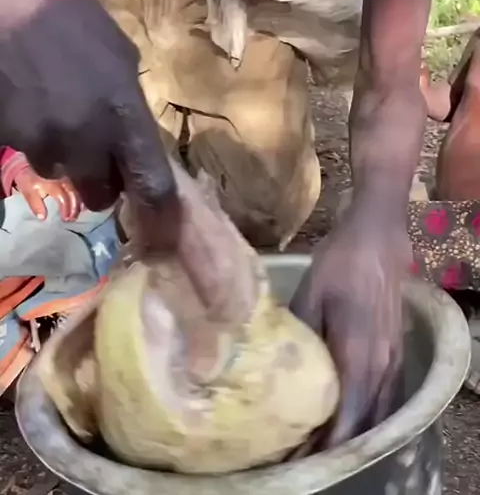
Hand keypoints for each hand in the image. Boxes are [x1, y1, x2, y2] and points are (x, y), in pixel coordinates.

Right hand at [0, 0, 178, 241]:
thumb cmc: (67, 14)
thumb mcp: (118, 52)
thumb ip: (128, 103)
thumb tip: (128, 134)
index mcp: (123, 114)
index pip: (151, 184)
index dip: (158, 212)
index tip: (160, 230)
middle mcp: (83, 139)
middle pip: (100, 192)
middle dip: (100, 178)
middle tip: (94, 150)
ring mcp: (39, 142)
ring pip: (57, 169)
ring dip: (61, 150)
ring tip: (51, 102)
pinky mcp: (5, 138)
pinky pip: (25, 150)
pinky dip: (29, 133)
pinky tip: (26, 97)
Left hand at [14, 162, 81, 221]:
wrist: (28, 164)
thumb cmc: (29, 180)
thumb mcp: (28, 192)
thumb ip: (36, 204)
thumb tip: (43, 217)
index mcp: (53, 184)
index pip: (63, 198)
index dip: (66, 209)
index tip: (65, 219)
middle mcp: (63, 180)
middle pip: (73, 194)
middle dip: (74, 208)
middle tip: (72, 219)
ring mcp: (67, 177)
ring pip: (77, 190)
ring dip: (79, 203)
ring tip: (78, 213)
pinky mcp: (68, 176)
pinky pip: (77, 187)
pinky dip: (80, 196)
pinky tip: (82, 204)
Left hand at [290, 212, 410, 445]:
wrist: (376, 236)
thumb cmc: (339, 262)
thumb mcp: (309, 295)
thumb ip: (297, 336)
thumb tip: (273, 369)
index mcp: (358, 355)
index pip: (346, 419)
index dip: (325, 445)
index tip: (297, 456)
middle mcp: (382, 366)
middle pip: (363, 423)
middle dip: (335, 443)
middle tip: (301, 450)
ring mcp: (393, 359)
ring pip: (377, 412)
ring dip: (352, 429)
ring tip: (319, 437)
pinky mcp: (396, 351)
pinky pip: (386, 396)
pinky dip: (367, 413)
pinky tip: (345, 412)